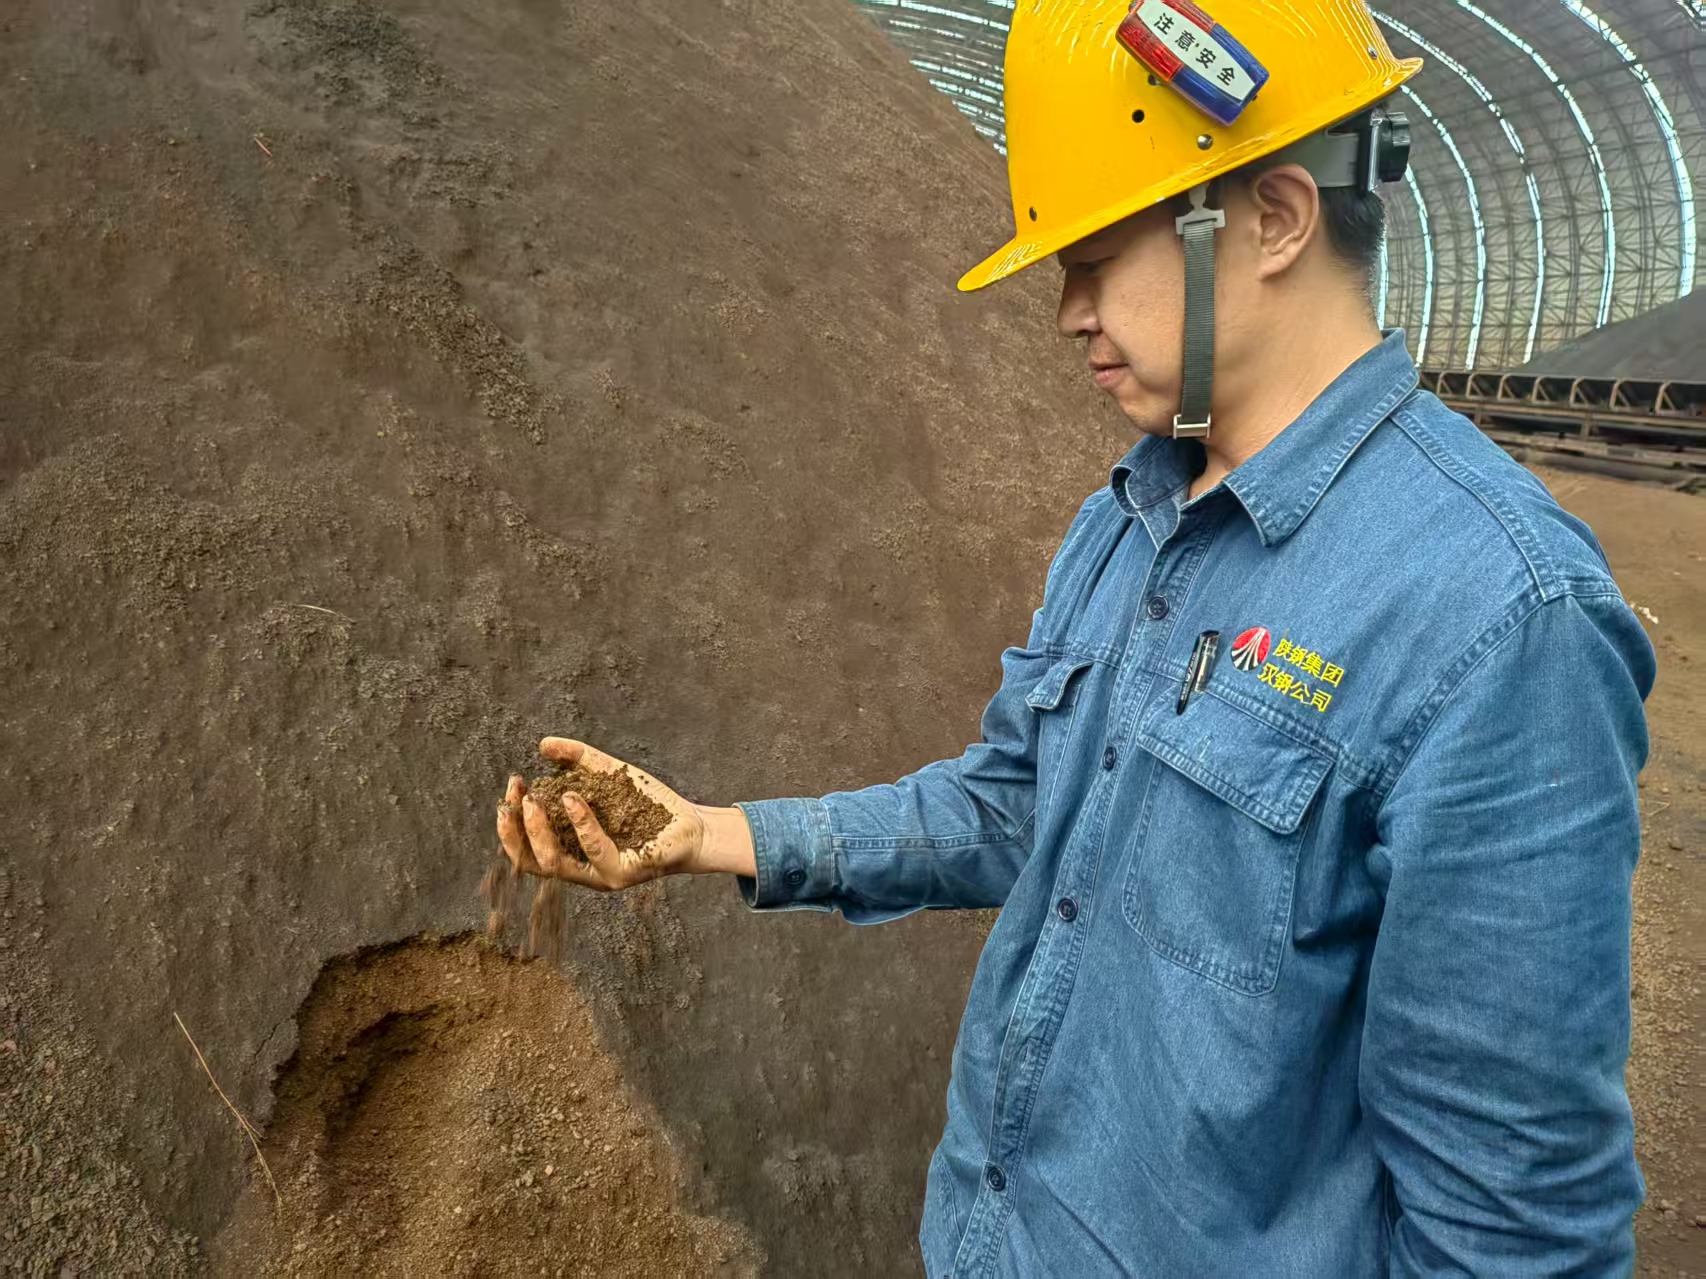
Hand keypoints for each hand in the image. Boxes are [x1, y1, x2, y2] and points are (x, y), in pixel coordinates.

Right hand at [495, 737, 709, 890]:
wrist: (691, 825)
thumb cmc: (648, 805)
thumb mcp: (607, 775)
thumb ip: (577, 759)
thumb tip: (543, 744)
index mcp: (570, 851)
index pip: (527, 847)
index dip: (511, 821)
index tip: (512, 787)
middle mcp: (580, 868)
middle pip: (530, 862)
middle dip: (515, 830)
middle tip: (516, 797)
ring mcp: (600, 875)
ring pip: (554, 863)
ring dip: (539, 831)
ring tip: (534, 801)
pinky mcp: (623, 873)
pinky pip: (596, 850)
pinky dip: (581, 823)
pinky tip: (573, 799)